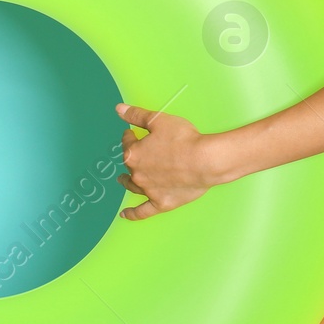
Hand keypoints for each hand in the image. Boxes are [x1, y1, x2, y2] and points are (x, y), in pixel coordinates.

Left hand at [114, 102, 221, 219]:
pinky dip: (132, 214)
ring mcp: (149, 190)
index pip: (127, 143)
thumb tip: (118, 109)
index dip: (129, 136)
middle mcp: (137, 174)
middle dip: (132, 156)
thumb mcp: (158, 120)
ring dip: (126, 181)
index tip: (131, 133)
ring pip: (133, 186)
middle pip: (130, 164)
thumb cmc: (183, 138)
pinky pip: (142, 211)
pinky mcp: (161, 203)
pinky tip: (125, 215)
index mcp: (134, 154)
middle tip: (135, 152)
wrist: (204, 161)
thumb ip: (136, 115)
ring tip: (122, 180)